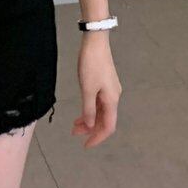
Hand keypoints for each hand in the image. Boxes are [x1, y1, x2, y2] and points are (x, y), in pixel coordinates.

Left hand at [72, 32, 121, 147]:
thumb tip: (90, 125)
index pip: (108, 127)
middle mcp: (114, 97)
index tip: (86, 145)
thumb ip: (88, 109)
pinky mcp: (104, 83)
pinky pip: (99, 102)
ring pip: (101, 111)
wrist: (95, 43)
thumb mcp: (87, 89)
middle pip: (104, 120)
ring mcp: (109, 90)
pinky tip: (82, 111)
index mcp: (111, 100)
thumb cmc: (91, 64)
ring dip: (89, 119)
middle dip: (91, 129)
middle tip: (74, 133)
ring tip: (74, 124)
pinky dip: (90, 109)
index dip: (97, 138)